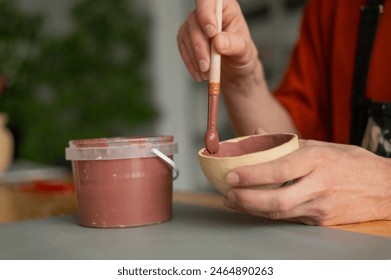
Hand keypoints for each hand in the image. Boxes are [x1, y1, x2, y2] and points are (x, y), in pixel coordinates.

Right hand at [177, 0, 259, 83]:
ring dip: (195, 58)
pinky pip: (183, 48)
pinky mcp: (187, 38)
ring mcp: (195, 25)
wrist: (234, 70)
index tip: (212, 33)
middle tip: (207, 66)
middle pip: (195, 22)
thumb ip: (234, 45)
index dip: (206, 13)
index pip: (210, 1)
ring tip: (207, 73)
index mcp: (226, 8)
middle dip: (200, 47)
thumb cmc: (241, 56)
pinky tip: (199, 73)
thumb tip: (218, 41)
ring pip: (186, 36)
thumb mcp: (244, 52)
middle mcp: (208, 13)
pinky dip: (190, 63)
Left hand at [223, 139, 390, 224]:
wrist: (383, 187)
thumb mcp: (320, 144)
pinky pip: (290, 218)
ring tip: (235, 201)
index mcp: (316, 160)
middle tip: (228, 195)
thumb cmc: (350, 162)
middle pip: (276, 201)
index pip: (278, 170)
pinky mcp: (322, 221)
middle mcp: (319, 185)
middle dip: (246, 200)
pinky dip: (270, 212)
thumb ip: (285, 143)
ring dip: (252, 209)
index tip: (231, 176)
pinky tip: (257, 206)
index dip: (252, 175)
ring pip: (279, 213)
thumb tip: (257, 133)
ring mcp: (321, 207)